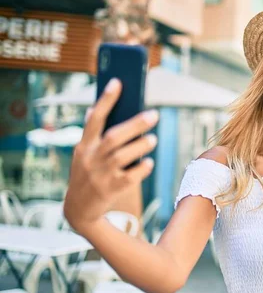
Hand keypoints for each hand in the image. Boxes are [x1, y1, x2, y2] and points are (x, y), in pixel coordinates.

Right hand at [63, 79, 158, 231]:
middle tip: (153, 114)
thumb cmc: (86, 175)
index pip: (94, 118)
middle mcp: (90, 159)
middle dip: (134, 124)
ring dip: (140, 146)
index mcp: (83, 146)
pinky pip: (130, 177)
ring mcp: (100, 175)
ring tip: (153, 139)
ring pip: (121, 156)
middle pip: (113, 137)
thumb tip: (92, 109)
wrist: (79, 210)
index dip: (106, 100)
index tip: (118, 82)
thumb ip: (90, 136)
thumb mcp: (81, 154)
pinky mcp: (111, 190)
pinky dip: (141, 168)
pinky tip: (148, 162)